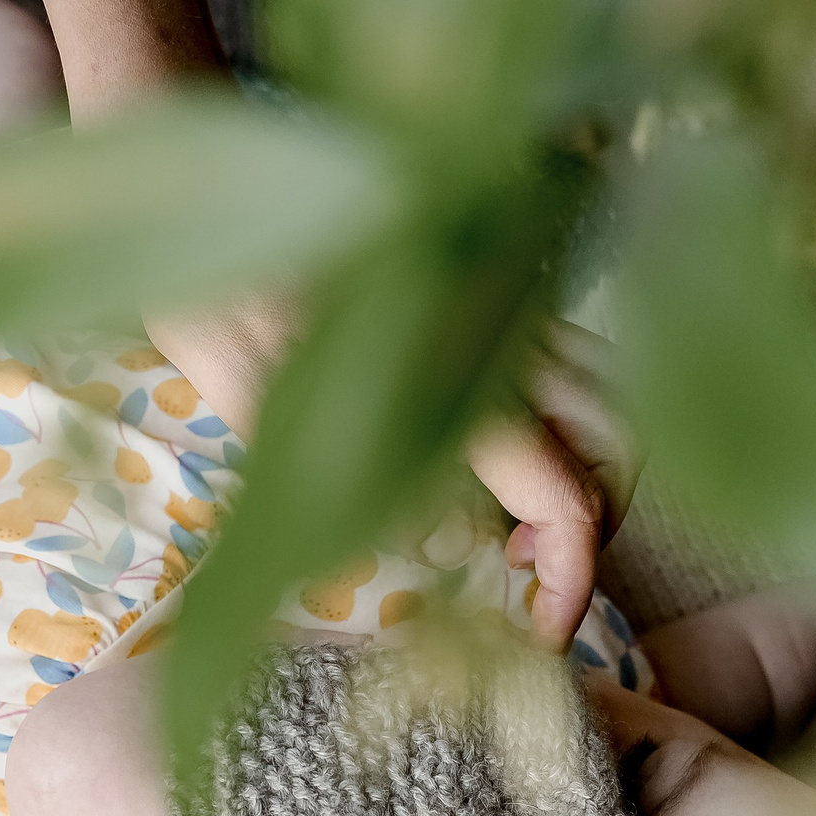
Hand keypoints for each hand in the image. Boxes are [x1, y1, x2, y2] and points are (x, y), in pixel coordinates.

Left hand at [155, 301, 640, 649]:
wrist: (196, 174)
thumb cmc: (206, 280)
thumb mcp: (251, 402)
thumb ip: (346, 477)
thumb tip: (445, 543)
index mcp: (452, 374)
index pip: (566, 501)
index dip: (570, 585)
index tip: (544, 642)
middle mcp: (501, 333)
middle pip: (619, 446)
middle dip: (596, 529)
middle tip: (524, 586)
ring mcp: (501, 301)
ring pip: (609, 398)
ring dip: (591, 476)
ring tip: (512, 532)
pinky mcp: (486, 284)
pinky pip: (573, 359)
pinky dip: (571, 425)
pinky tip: (500, 460)